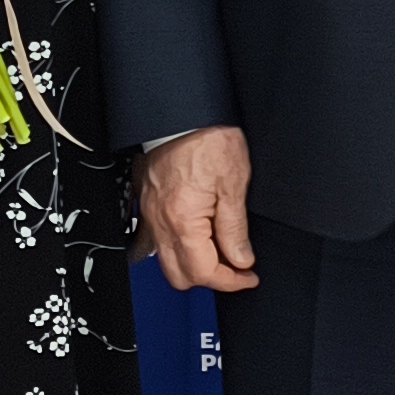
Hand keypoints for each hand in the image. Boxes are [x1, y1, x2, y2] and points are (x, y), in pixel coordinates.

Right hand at [141, 128, 259, 293]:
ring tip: (218, 252)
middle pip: (180, 277)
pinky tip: (193, 239)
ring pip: (164, 262)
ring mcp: (149, 215)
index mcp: (184, 221)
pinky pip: (152, 241)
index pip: (205, 273)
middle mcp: (160, 223)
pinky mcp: (146, 204)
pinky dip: (173, 249)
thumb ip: (235, 229)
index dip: (231, 281)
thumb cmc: (208, 138)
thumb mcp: (234, 184)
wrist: (183, 113)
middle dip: (210, 279)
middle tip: (236, 267)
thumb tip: (241, 259)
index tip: (248, 277)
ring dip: (191, 265)